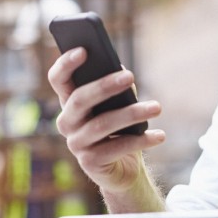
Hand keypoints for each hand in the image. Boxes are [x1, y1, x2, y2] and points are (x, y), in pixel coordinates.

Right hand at [47, 47, 164, 196]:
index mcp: (69, 102)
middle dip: (105, 86)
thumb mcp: (117, 104)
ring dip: (132, 114)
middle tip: (130, 76)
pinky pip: (116, 148)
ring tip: (156, 107)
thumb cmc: (120, 127)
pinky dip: (140, 141)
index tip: (84, 49)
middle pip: (80, 99)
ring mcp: (76, 144)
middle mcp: (66, 122)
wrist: (122, 167)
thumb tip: (122, 71)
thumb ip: (115, 86)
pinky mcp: (89, 163)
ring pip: (101, 124)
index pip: (58, 79)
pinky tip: (159, 135)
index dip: (66, 64)